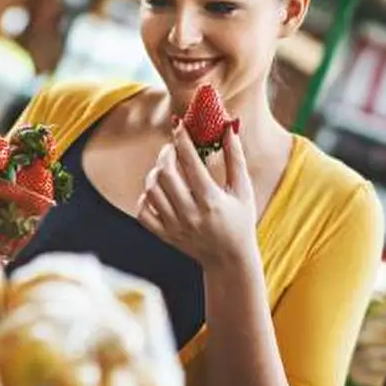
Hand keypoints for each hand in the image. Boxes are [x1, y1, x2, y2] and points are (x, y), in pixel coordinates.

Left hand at [136, 124, 257, 269]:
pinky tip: (157, 190)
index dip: (182, 140)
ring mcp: (174, 226)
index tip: (178, 125)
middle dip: (165, 154)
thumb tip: (229, 128)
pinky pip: (142, 211)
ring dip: (155, 173)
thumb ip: (236, 158)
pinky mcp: (164, 235)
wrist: (229, 260)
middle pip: (165, 174)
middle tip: (171, 148)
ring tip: (165, 168)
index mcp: (211, 201)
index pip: (190, 163)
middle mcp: (190, 214)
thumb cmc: (240, 221)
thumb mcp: (243, 190)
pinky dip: (145, 197)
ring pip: (151, 190)